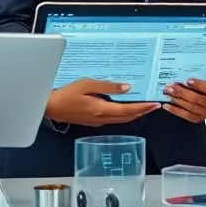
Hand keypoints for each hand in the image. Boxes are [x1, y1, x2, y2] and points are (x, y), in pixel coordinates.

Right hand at [45, 79, 159, 126]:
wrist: (51, 107)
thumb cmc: (67, 94)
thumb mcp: (88, 84)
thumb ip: (108, 86)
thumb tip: (127, 87)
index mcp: (102, 109)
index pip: (128, 110)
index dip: (143, 108)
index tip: (154, 105)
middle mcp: (102, 118)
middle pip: (127, 117)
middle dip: (142, 111)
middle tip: (154, 106)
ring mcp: (98, 122)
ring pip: (121, 119)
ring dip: (134, 114)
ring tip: (144, 107)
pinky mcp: (94, 122)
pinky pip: (114, 119)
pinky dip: (124, 114)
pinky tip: (126, 108)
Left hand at [162, 79, 205, 122]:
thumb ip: (203, 77)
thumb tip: (186, 73)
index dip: (199, 85)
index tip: (188, 80)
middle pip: (198, 99)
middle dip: (183, 92)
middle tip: (172, 86)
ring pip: (191, 107)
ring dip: (177, 100)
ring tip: (168, 93)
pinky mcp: (198, 119)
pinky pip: (186, 115)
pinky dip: (175, 110)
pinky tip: (167, 105)